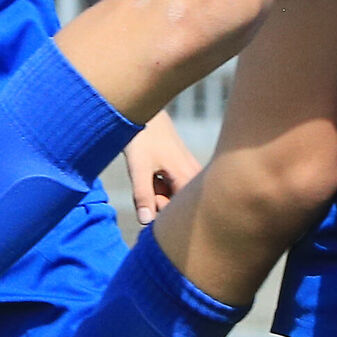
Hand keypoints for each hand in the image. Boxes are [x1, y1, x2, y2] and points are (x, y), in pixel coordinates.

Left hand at [122, 110, 201, 224]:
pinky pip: (175, 190)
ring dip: (160, 193)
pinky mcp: (189, 172)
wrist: (149, 114)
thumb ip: (143, 196)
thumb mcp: (139, 168)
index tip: (150, 190)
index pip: (177, 215)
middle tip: (151, 180)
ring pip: (175, 199)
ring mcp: (194, 175)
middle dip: (159, 201)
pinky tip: (157, 172)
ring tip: (153, 173)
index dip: (159, 208)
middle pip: (177, 208)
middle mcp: (197, 179)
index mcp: (188, 180)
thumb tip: (146, 222)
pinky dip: (163, 186)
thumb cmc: (143, 138)